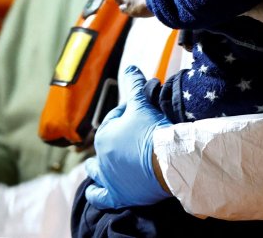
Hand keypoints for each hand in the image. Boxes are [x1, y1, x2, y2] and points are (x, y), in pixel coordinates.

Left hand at [83, 65, 171, 208]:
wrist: (169, 161)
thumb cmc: (153, 132)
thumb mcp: (141, 104)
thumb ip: (134, 85)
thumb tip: (130, 66)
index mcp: (103, 136)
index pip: (113, 121)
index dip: (127, 114)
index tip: (141, 114)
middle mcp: (101, 159)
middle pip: (106, 145)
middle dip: (115, 139)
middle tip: (132, 136)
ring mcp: (108, 179)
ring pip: (96, 172)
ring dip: (97, 167)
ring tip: (103, 163)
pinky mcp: (117, 196)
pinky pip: (99, 197)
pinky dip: (95, 194)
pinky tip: (93, 190)